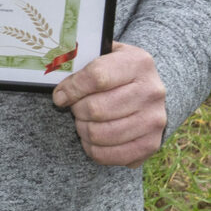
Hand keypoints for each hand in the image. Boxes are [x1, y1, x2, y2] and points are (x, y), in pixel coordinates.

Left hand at [50, 41, 167, 165]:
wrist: (147, 92)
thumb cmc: (118, 72)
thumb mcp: (105, 55)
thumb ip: (82, 61)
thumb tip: (57, 77)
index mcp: (138, 63)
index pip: (96, 77)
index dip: (71, 89)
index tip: (60, 96)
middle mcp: (151, 91)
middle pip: (96, 109)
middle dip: (77, 110)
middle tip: (76, 108)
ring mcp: (154, 120)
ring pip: (100, 134)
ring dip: (83, 130)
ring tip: (83, 122)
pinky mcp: (151, 144)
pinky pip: (111, 155)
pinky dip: (93, 149)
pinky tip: (91, 139)